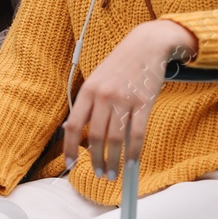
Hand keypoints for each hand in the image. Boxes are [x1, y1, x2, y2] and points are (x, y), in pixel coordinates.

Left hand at [61, 19, 197, 178]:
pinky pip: (137, 133)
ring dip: (113, 161)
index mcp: (88, 91)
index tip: (71, 163)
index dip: (70, 148)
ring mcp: (125, 99)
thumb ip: (85, 104)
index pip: (75, 126)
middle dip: (97, 160)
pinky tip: (130, 162)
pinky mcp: (144, 102)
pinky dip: (133, 152)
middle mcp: (104, 96)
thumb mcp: (96, 80)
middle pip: (97, 137)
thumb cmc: (120, 65)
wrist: (147, 45)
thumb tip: (71, 130)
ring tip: (112, 174)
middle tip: (99, 174)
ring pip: (115, 139)